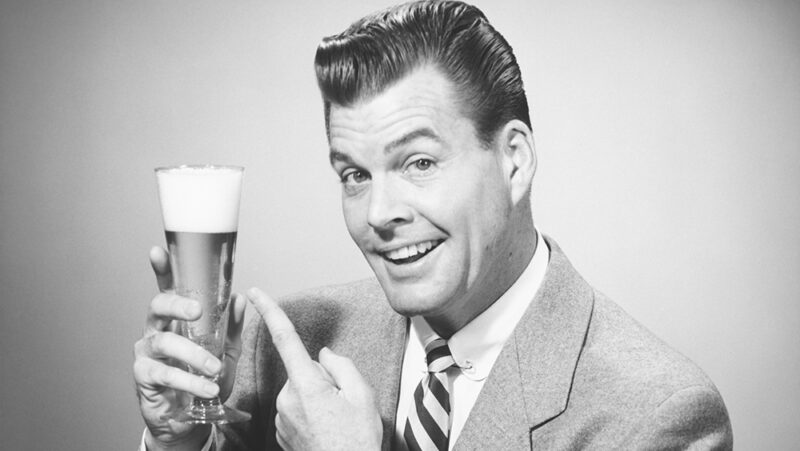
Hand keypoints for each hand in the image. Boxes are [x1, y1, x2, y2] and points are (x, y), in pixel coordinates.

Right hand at [133, 246, 245, 449]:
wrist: (190, 419)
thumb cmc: (205, 379)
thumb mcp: (226, 352)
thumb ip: (230, 327)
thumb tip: (239, 298)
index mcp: (176, 319)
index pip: (167, 289)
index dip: (161, 270)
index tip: (157, 251)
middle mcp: (157, 330)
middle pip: (157, 307)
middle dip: (176, 305)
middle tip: (197, 311)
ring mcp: (147, 353)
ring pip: (164, 342)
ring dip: (193, 354)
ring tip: (214, 369)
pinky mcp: (143, 377)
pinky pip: (164, 373)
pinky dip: (188, 380)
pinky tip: (206, 387)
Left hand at [247, 287, 382, 450]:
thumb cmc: (357, 440)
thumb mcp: (362, 395)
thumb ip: (342, 365)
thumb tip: (325, 356)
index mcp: (307, 384)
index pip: (285, 338)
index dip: (270, 311)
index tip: (255, 291)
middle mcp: (287, 398)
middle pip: (303, 369)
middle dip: (321, 376)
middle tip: (342, 401)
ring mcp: (281, 417)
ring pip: (300, 389)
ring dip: (316, 396)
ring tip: (335, 418)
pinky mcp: (280, 431)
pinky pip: (295, 408)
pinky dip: (310, 412)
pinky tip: (325, 428)